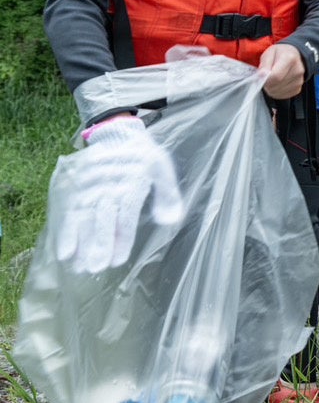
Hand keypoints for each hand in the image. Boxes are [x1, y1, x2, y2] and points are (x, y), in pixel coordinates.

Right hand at [57, 117, 184, 273]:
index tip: (118, 259)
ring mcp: (86, 186)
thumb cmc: (143, 157)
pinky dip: (64, 231)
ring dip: (80, 244)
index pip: (124, 215)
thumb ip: (167, 195)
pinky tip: (64, 251)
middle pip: (101, 219)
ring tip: (78, 266)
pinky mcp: (72, 186)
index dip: (121, 238)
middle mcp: (106, 185)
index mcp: (130, 182)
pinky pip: (66, 211)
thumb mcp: (161, 170)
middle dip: (98, 246)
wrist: (117, 134)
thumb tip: (169, 220)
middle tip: (96, 268)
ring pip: (82, 218)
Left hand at [258, 43, 305, 99]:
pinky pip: (282, 95)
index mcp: (290, 58)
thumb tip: (261, 76)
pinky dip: (276, 92)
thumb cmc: (280, 54)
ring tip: (271, 80)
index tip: (260, 77)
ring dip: (270, 88)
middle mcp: (297, 70)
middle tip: (265, 77)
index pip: (276, 76)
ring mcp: (299, 81)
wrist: (295, 56)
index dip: (265, 79)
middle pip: (276, 85)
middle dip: (266, 84)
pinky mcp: (298, 89)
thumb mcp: (269, 53)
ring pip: (277, 92)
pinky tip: (276, 84)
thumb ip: (264, 65)